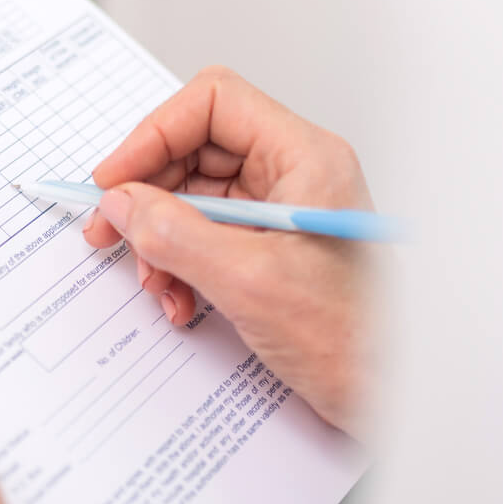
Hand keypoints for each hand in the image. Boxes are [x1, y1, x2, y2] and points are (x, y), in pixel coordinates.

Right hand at [85, 66, 373, 434]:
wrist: (392, 399)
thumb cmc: (356, 341)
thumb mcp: (248, 283)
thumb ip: (175, 235)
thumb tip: (122, 204)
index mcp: (306, 158)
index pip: (214, 104)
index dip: (154, 134)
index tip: (115, 179)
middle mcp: (296, 175)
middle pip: (197, 151)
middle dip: (149, 196)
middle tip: (110, 232)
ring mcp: (283, 214)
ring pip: (195, 198)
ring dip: (161, 240)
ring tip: (155, 283)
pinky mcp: (272, 251)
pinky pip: (207, 238)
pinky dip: (180, 266)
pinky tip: (180, 302)